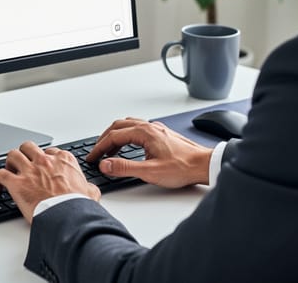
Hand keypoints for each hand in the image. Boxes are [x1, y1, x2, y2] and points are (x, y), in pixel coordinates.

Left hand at [0, 141, 100, 222]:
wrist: (67, 216)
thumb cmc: (78, 205)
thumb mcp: (91, 193)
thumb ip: (88, 187)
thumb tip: (90, 189)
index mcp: (63, 160)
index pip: (50, 151)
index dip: (45, 158)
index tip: (43, 165)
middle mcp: (45, 161)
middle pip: (29, 147)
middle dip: (24, 153)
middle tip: (23, 163)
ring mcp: (30, 170)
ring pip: (13, 155)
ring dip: (9, 162)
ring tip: (9, 170)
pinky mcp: (17, 183)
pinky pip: (0, 175)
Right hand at [86, 118, 212, 187]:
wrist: (204, 165)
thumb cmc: (183, 167)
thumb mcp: (150, 172)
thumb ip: (125, 168)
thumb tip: (106, 164)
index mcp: (145, 132)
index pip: (114, 136)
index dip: (100, 147)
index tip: (92, 157)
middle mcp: (150, 127)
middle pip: (119, 126)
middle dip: (104, 139)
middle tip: (96, 152)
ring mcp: (156, 130)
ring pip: (129, 126)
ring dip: (116, 136)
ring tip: (109, 150)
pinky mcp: (162, 135)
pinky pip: (138, 130)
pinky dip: (127, 137)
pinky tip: (128, 148)